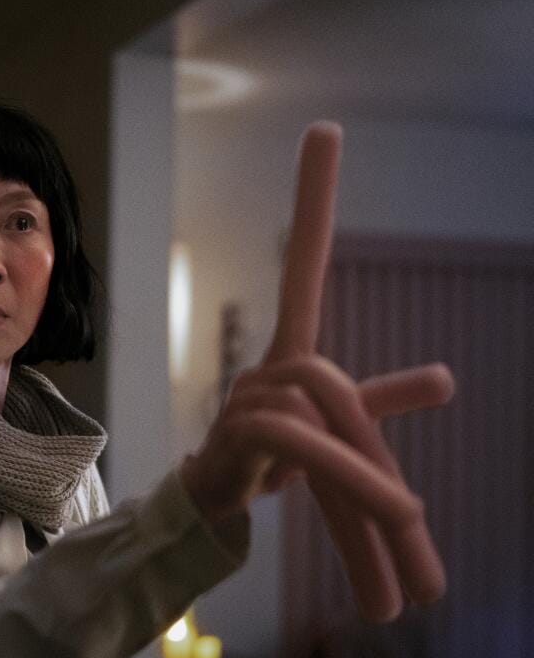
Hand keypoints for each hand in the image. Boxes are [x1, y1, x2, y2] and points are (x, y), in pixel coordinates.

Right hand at [179, 122, 454, 622]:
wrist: (212, 504)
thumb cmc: (273, 460)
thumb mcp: (341, 430)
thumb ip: (383, 400)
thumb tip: (446, 375)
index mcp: (295, 352)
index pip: (302, 262)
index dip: (312, 200)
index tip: (324, 129)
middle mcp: (267, 366)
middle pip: (326, 380)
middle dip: (364, 447)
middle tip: (409, 519)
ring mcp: (245, 398)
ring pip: (317, 414)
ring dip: (364, 478)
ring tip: (405, 527)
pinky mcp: (234, 436)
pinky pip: (297, 442)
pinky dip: (347, 475)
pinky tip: (385, 515)